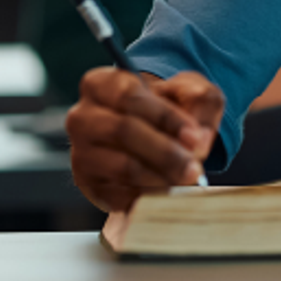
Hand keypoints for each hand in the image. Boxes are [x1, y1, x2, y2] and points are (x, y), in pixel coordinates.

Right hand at [65, 68, 223, 213]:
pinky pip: (119, 196)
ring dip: (161, 177)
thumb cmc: (167, 106)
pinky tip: (167, 191)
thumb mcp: (188, 92)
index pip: (130, 97)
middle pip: (124, 132)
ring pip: (122, 167)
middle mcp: (82, 116)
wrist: (150, 135)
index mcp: (101, 83)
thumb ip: (200, 100)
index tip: (194, 136)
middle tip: (194, 168)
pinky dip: (148, 197)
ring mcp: (81, 152)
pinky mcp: (88, 184)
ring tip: (185, 180)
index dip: (166, 117)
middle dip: (166, 153)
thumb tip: (198, 139)